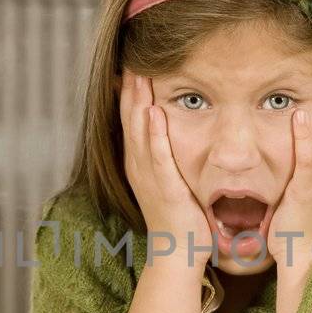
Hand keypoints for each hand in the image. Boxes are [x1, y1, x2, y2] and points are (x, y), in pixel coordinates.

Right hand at [119, 73, 213, 262]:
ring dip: (138, 102)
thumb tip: (174, 136)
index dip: (130, 92)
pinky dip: (155, 134)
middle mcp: (139, 167)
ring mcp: (149, 178)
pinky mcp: (165, 189)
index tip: (133, 65)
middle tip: (131, 59)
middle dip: (130, 89)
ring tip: (138, 74)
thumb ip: (169, 157)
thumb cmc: (181, 219)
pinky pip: (158, 157)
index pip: (132, 120)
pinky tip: (154, 113)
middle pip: (130, 119)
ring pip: (140, 133)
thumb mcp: (170, 180)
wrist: (178, 254)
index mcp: (140, 164)